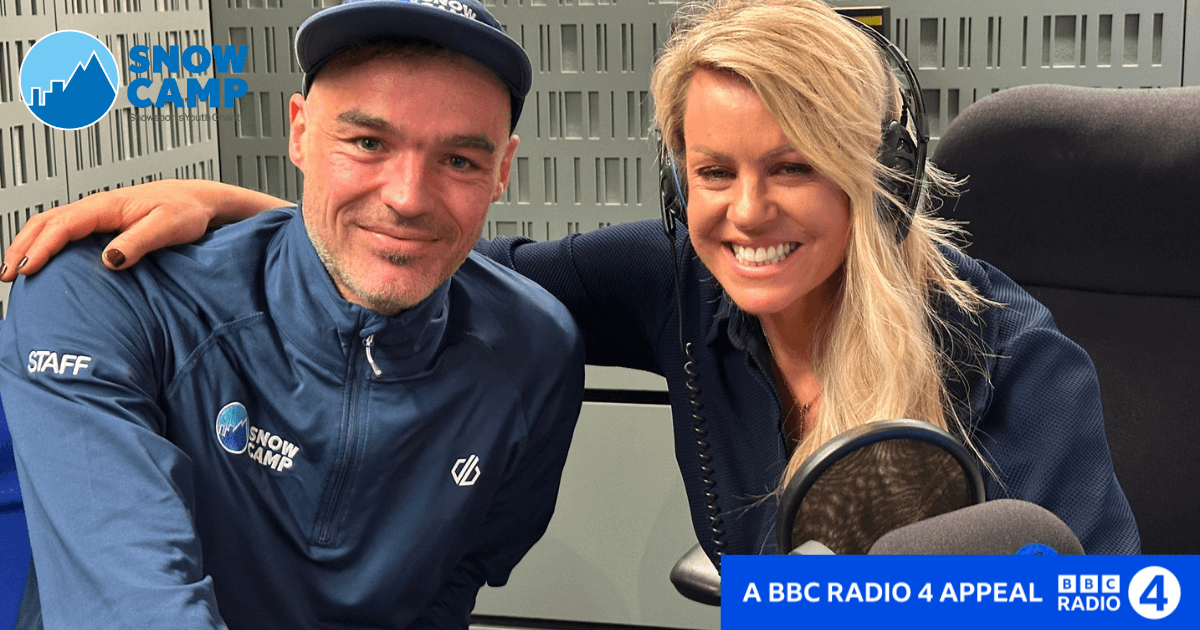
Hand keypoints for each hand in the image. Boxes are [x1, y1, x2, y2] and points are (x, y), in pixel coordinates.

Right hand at [0, 179, 281, 280]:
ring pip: (50, 225)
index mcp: (107, 206)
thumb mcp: (168, 227)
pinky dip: (44, 243)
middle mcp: (97, 207)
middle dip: (21, 246)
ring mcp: (98, 214)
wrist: (200, 202)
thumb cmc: (187, 211)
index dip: (40, 248)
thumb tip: (110, 261)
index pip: (62, 226)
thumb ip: (139, 242)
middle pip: (45, 223)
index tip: (26, 269)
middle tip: (6, 274)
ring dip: (28, 245)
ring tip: (13, 270)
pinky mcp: (102, 223)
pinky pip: (63, 230)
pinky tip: (41, 261)